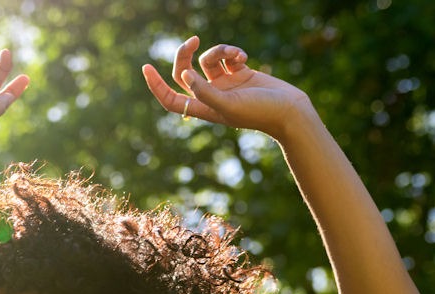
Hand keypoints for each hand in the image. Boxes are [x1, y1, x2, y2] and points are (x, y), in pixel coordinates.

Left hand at [142, 36, 312, 139]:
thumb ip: (204, 91)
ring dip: (220, 51)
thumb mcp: (227, 105)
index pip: (170, 99)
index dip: (156, 86)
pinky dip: (233, 52)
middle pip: (184, 72)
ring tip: (236, 55)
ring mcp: (224, 84)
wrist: (288, 110)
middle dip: (185, 55)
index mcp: (202, 108)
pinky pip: (227, 56)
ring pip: (208, 59)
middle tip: (192, 40)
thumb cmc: (258, 112)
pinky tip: (244, 58)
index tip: (146, 67)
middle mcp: (210, 95)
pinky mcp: (239, 73)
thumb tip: (184, 74)